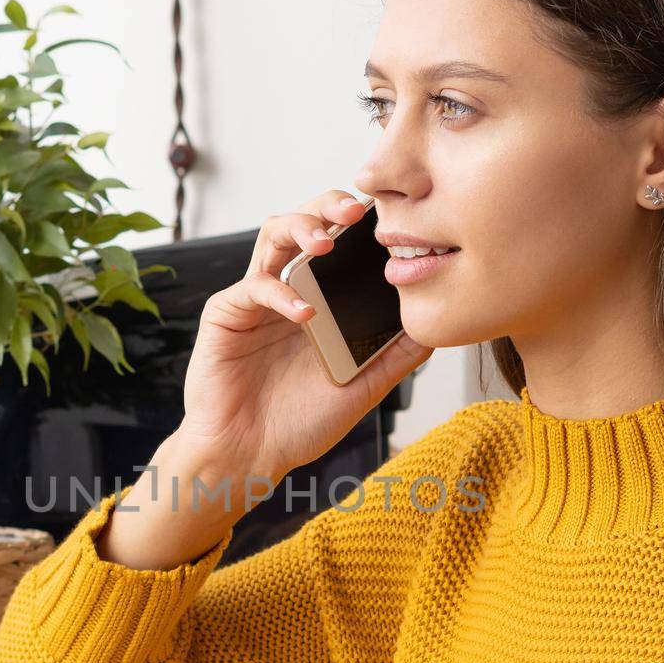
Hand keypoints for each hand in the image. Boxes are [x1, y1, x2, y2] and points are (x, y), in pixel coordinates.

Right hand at [173, 189, 433, 482]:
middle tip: (355, 211)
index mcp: (318, 302)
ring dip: (300, 228)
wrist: (249, 456)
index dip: (358, 225)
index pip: (339, 244)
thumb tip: (437, 328)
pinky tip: (305, 312)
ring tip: (326, 243)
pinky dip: (281, 293)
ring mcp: (255, 300)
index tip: (389, 219)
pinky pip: (253, 287)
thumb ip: (396, 356)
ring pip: (272, 237)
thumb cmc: (298, 424)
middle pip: (304, 224)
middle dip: (327, 206)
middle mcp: (286, 291)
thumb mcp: (362, 389)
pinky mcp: (226, 314)